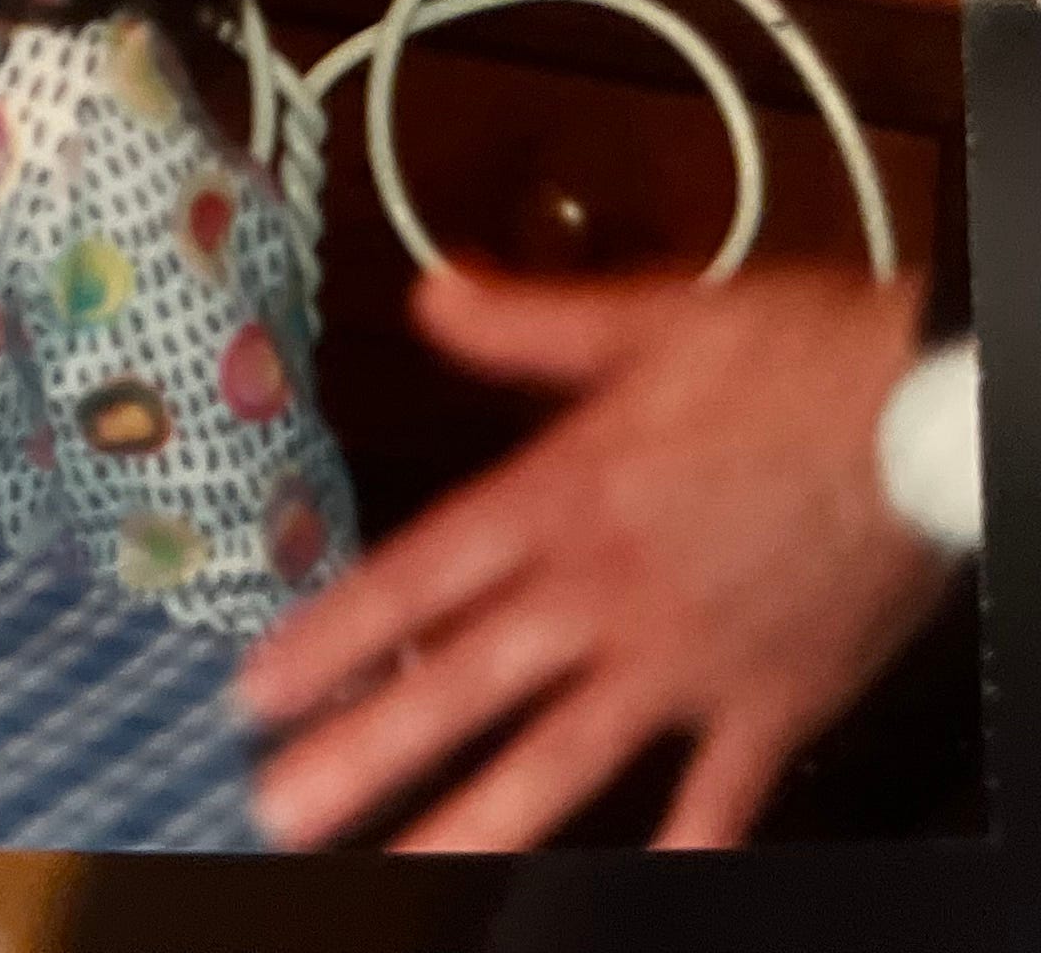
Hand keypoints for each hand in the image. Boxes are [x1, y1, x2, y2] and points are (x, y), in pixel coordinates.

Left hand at [238, 263, 954, 850]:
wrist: (929, 415)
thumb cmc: (797, 360)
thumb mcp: (644, 318)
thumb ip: (525, 324)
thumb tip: (430, 293)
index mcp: (563, 496)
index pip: (416, 579)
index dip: (330, 639)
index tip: (256, 691)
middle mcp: (608, 591)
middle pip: (466, 684)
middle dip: (367, 751)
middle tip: (281, 808)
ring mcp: (688, 658)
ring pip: (565, 756)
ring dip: (479, 821)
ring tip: (408, 876)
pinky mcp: (773, 699)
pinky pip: (720, 794)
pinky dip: (684, 849)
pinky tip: (642, 893)